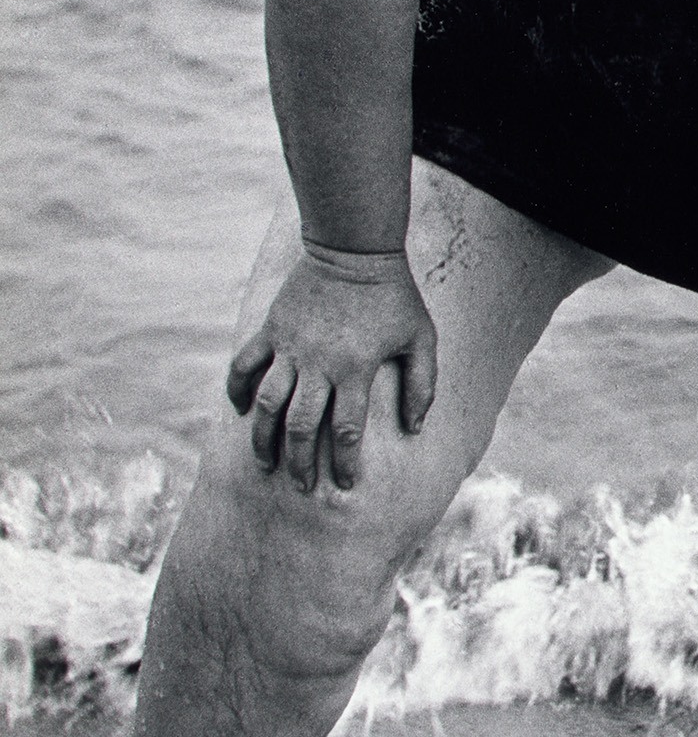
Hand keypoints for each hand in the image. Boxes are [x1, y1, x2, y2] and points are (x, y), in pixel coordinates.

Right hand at [225, 243, 436, 489]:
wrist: (354, 249)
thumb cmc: (394, 297)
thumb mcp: (421, 338)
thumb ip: (421, 384)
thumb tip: (415, 428)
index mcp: (355, 369)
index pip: (345, 430)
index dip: (343, 463)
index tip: (344, 485)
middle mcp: (318, 364)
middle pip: (301, 426)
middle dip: (299, 463)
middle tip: (301, 486)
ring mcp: (290, 347)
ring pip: (268, 403)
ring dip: (263, 438)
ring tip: (265, 464)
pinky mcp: (271, 330)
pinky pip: (244, 366)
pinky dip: (237, 390)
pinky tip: (241, 411)